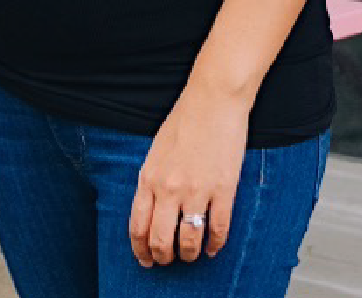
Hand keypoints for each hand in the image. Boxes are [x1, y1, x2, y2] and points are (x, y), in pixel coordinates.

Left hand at [128, 82, 248, 266]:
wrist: (213, 100)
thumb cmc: (185, 120)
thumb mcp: (156, 151)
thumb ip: (152, 181)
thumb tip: (152, 209)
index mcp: (149, 178)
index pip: (138, 225)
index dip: (140, 248)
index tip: (145, 259)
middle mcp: (169, 189)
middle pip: (160, 239)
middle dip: (163, 257)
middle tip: (168, 261)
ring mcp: (197, 191)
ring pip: (189, 240)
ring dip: (189, 254)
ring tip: (191, 255)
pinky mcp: (223, 190)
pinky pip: (218, 229)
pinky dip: (216, 244)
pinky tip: (214, 248)